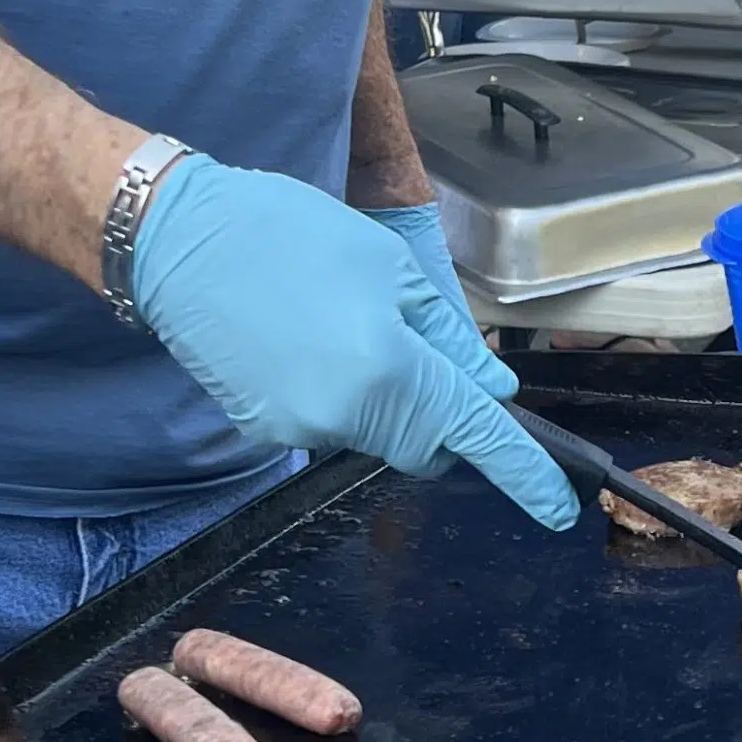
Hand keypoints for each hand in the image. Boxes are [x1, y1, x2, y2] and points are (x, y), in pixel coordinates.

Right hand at [131, 157, 576, 527]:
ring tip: (350, 315)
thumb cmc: (287, 235)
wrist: (178, 240)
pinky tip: (311, 335)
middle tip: (430, 344)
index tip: (563, 506)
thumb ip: (446, 339)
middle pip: (427, 442)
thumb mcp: (389, 266)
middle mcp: (346, 418)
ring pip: (380, 430)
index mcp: (389, 371)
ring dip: (390, 393)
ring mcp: (300, 430)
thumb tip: (488, 391)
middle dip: (446, 413)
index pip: (476, 435)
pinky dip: (344, 390)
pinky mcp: (267, 428)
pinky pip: (333, 420)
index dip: (526, 474)